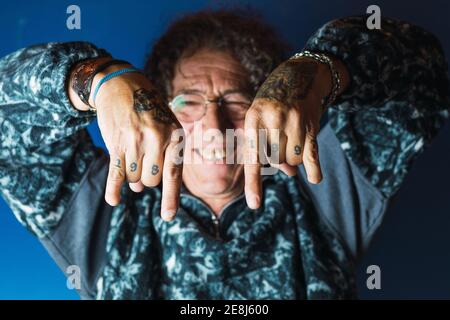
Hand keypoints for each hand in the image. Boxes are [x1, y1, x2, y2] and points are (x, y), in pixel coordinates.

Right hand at [91, 66, 183, 220]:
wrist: (122, 84)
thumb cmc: (150, 109)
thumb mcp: (167, 124)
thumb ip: (162, 156)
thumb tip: (140, 188)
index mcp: (174, 136)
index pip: (173, 174)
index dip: (170, 197)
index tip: (167, 216)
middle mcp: (156, 139)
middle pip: (151, 181)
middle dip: (147, 180)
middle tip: (143, 165)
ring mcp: (135, 141)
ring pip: (134, 178)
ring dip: (132, 176)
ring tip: (132, 158)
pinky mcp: (116, 142)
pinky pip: (116, 173)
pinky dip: (113, 189)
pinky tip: (113, 200)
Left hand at [244, 55, 347, 208]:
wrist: (299, 73)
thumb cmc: (273, 101)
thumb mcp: (261, 118)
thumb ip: (268, 146)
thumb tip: (291, 174)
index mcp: (253, 118)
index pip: (253, 157)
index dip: (254, 182)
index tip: (254, 204)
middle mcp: (273, 120)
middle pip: (275, 161)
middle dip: (277, 160)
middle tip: (279, 144)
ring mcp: (294, 121)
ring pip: (293, 160)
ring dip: (292, 158)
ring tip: (291, 140)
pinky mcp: (312, 123)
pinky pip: (313, 154)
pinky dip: (314, 169)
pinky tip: (316, 178)